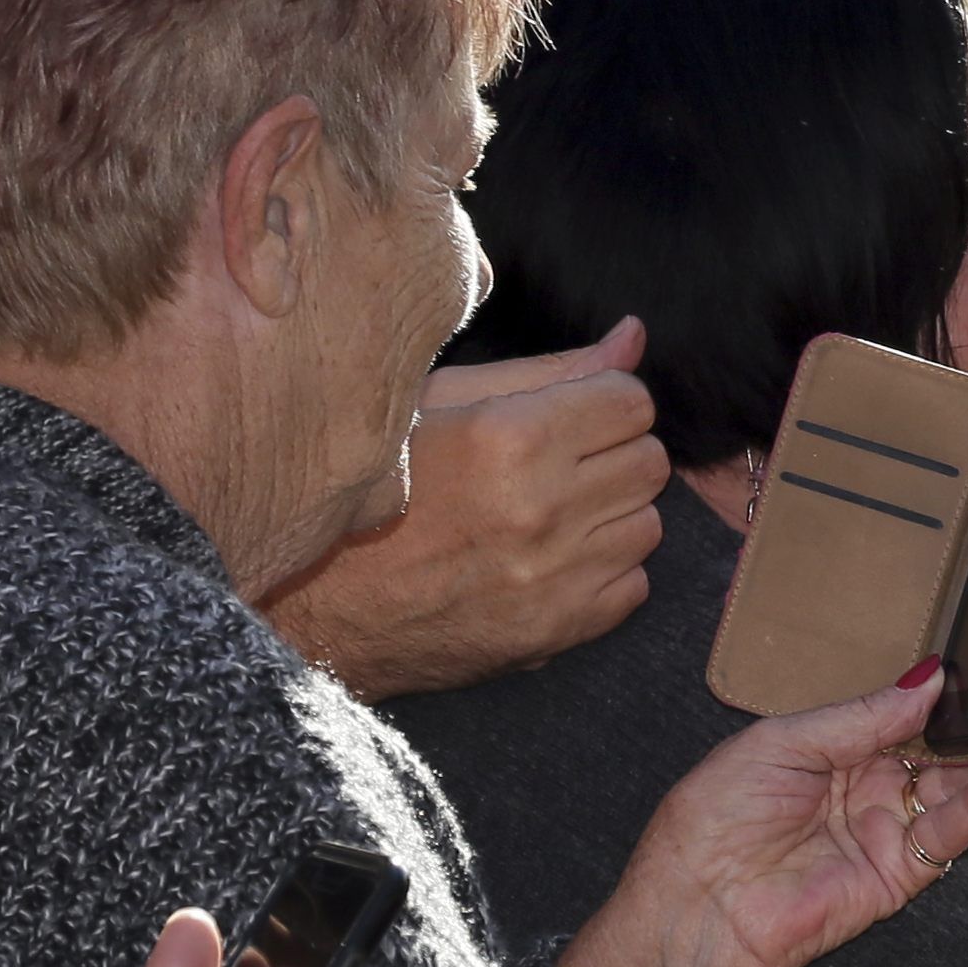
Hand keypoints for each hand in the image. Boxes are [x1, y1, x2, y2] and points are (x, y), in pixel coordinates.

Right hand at [265, 320, 668, 702]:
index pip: (631, 400)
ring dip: (612, 512)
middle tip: (561, 462)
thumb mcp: (440, 403)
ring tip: (552, 511)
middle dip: (614, 452)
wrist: (318, 609)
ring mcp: (554, 576)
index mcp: (508, 437)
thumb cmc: (373, 490)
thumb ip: (547, 371)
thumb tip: (633, 337)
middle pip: (649, 461)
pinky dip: (605, 570)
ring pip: (648, 524)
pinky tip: (552, 559)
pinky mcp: (558, 630)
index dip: (605, 399)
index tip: (575, 411)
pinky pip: (633, 585)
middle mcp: (540, 508)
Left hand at [561, 672, 967, 966]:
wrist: (694, 914)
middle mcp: (864, 788)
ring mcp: (885, 831)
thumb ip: (861, 715)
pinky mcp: (900, 875)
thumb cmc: (710, 825)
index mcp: (830, 750)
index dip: (948, 692)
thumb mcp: (780, 741)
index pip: (905, 713)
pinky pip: (951, 832)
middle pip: (943, 748)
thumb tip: (928, 680)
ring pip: (959, 787)